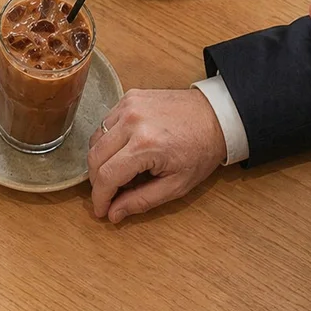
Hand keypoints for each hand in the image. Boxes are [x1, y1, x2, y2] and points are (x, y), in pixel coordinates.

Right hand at [87, 89, 227, 222]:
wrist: (216, 116)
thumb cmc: (201, 150)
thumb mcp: (176, 185)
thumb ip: (141, 201)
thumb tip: (113, 213)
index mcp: (145, 145)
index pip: (106, 176)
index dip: (100, 197)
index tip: (102, 210)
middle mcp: (131, 121)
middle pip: (94, 157)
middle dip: (97, 182)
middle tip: (108, 195)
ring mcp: (128, 105)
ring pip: (96, 139)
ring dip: (100, 160)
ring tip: (118, 172)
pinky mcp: (129, 96)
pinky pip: (105, 123)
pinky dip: (107, 140)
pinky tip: (123, 150)